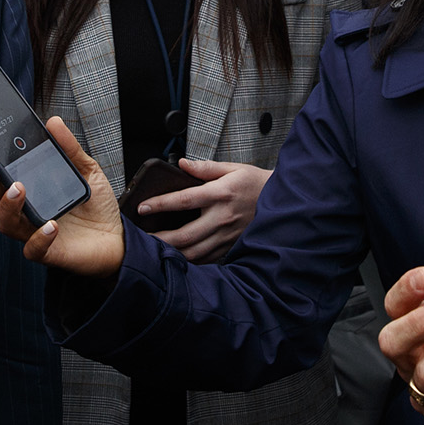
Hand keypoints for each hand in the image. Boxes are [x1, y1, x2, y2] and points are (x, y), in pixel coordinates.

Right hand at [0, 115, 125, 276]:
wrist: (117, 237)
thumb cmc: (96, 206)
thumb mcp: (87, 170)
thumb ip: (69, 149)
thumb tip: (53, 123)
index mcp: (31, 191)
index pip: (1, 180)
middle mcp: (27, 213)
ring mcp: (34, 233)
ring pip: (7, 224)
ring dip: (9, 206)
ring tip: (19, 189)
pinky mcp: (49, 252)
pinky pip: (34, 249)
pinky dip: (39, 238)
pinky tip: (50, 225)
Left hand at [139, 158, 269, 262]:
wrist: (281, 201)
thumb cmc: (255, 184)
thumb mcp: (233, 168)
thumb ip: (206, 168)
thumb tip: (183, 164)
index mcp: (221, 194)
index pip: (185, 200)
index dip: (161, 204)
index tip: (143, 208)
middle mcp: (223, 218)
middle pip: (186, 234)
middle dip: (161, 238)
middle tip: (143, 237)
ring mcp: (227, 235)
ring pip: (195, 251)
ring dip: (173, 253)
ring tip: (155, 249)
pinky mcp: (230, 246)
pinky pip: (207, 259)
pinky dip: (190, 260)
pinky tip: (177, 257)